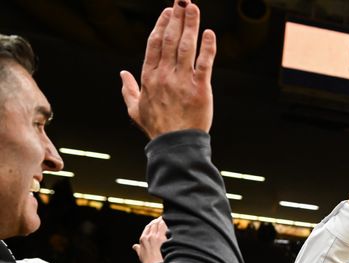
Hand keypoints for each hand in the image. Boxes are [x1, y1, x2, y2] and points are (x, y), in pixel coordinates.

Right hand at [120, 0, 215, 138]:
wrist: (176, 145)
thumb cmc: (157, 128)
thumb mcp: (135, 109)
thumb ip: (128, 90)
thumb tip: (122, 75)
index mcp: (149, 77)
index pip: (155, 44)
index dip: (162, 25)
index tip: (169, 11)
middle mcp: (164, 75)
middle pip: (171, 39)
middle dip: (177, 17)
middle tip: (183, 0)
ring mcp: (182, 81)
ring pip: (187, 46)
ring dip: (191, 24)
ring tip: (194, 7)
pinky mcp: (200, 89)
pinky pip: (205, 64)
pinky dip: (208, 47)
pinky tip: (210, 33)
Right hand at [133, 217, 168, 262]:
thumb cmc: (149, 262)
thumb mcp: (141, 255)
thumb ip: (138, 249)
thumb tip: (134, 246)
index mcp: (143, 239)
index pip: (147, 227)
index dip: (152, 223)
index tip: (156, 221)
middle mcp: (148, 236)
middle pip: (153, 224)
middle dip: (158, 220)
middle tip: (163, 218)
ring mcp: (155, 236)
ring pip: (159, 224)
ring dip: (163, 220)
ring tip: (168, 218)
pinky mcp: (162, 238)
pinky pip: (164, 226)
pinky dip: (167, 223)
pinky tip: (171, 221)